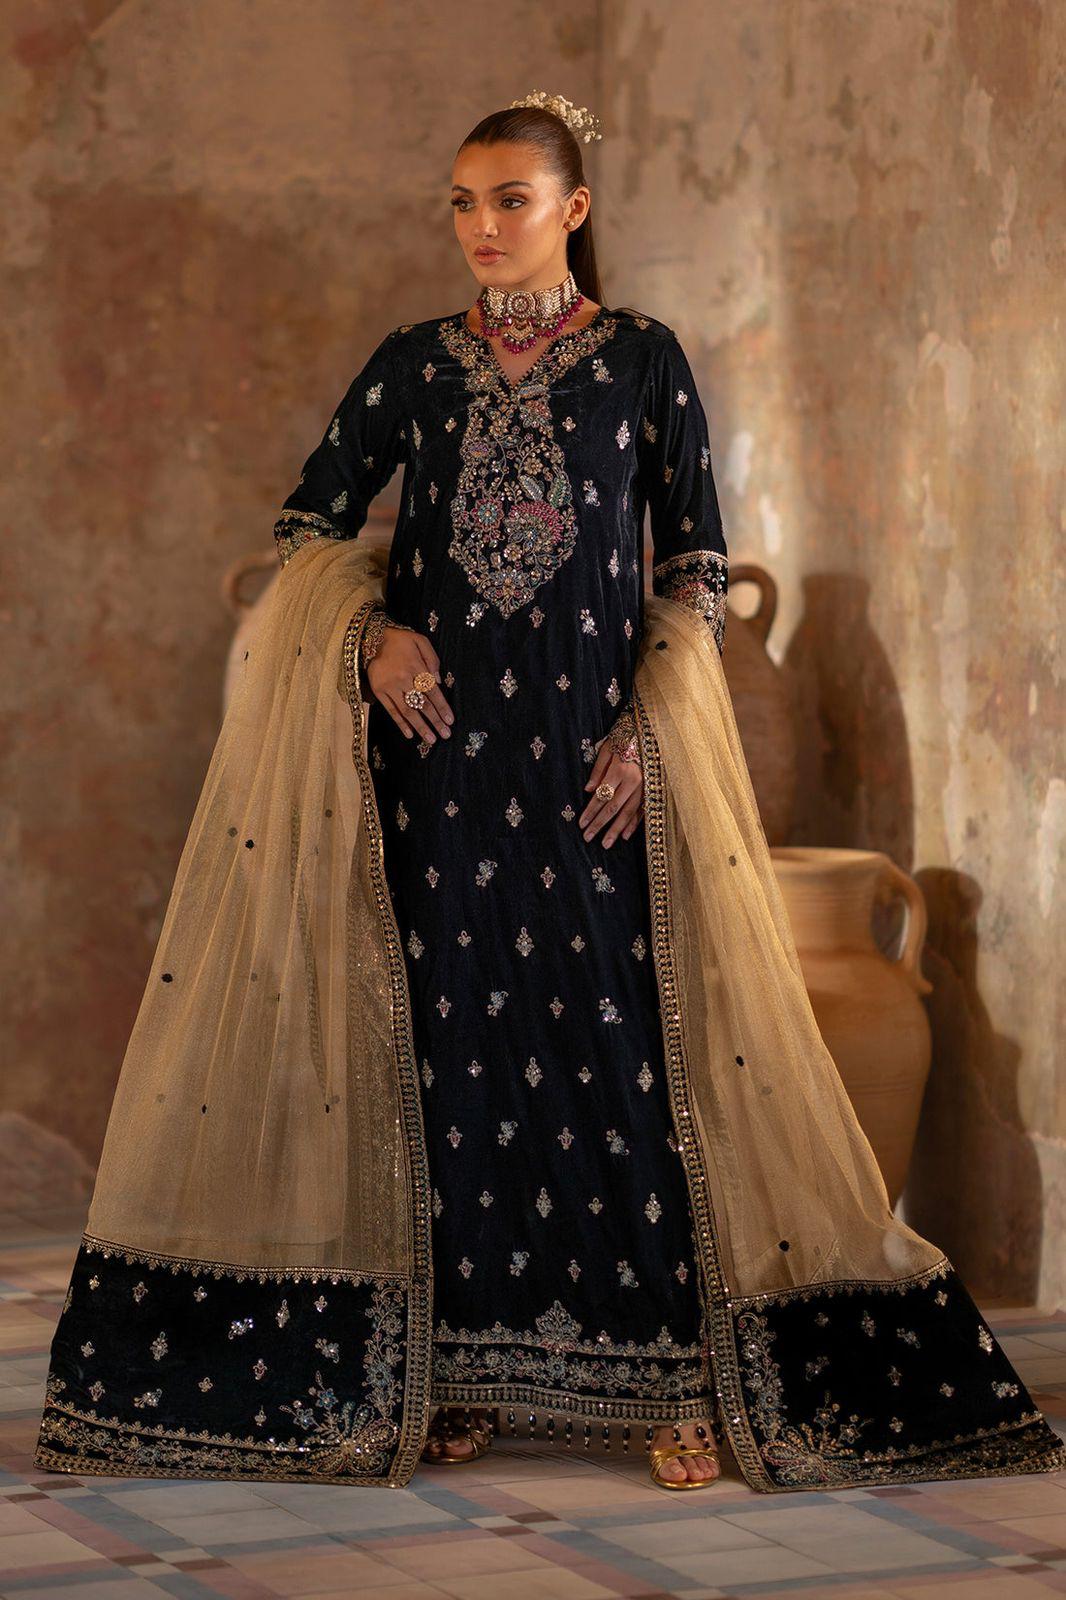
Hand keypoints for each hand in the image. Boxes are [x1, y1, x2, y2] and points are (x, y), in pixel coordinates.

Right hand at [368, 625, 453, 744]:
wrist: (370, 638)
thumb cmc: (399, 640)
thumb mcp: (420, 640)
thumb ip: (432, 659)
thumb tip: (438, 681)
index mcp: (416, 666)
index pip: (433, 692)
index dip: (442, 708)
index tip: (450, 721)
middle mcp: (404, 679)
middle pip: (423, 704)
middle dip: (435, 721)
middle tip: (445, 735)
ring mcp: (390, 687)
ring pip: (408, 711)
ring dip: (420, 727)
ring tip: (430, 740)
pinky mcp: (379, 691)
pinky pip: (391, 710)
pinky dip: (400, 723)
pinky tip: (409, 734)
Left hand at [579, 741, 643, 846]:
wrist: (652, 731)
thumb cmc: (625, 737)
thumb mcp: (607, 748)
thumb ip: (598, 770)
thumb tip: (588, 790)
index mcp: (620, 770)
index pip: (601, 796)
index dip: (590, 811)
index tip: (581, 824)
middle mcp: (634, 781)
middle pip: (613, 807)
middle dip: (600, 824)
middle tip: (588, 838)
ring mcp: (646, 787)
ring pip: (629, 812)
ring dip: (616, 830)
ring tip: (605, 844)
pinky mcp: (653, 790)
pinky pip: (642, 810)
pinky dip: (634, 824)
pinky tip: (625, 836)